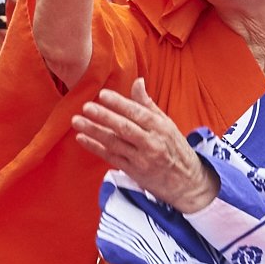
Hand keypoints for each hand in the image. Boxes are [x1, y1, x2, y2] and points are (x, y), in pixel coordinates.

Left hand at [72, 78, 215, 213]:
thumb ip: (148, 104)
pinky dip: (95, 148)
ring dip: (94, 131)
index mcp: (160, 127)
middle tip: (86, 107)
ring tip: (77, 121)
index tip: (103, 94)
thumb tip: (137, 81)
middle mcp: (151, 143)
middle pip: (124, 128)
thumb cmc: (174, 148)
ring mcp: (141, 159)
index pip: (138, 113)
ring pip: (114, 143)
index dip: (120, 103)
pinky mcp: (133, 172)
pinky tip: (81, 138)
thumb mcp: (166, 124)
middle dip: (104, 117)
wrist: (187, 182)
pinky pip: (111, 157)